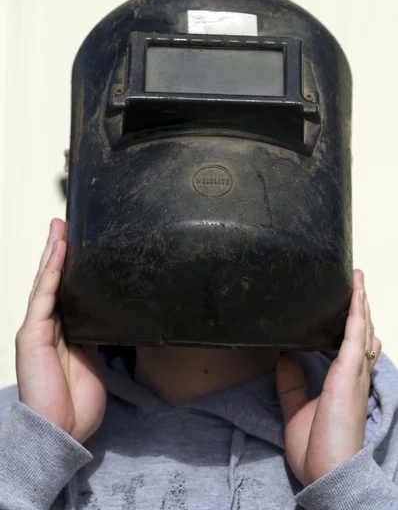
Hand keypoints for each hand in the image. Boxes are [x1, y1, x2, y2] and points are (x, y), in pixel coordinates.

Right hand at [15, 219, 106, 443]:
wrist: (63, 430)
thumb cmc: (76, 401)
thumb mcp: (93, 358)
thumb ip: (95, 333)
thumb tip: (110, 314)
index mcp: (61, 330)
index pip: (64, 290)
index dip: (69, 265)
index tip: (78, 243)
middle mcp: (47, 325)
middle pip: (52, 280)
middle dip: (58, 250)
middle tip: (64, 224)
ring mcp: (37, 327)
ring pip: (46, 281)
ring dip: (53, 253)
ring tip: (60, 227)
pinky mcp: (32, 333)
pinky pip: (44, 295)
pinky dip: (52, 271)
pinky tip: (58, 251)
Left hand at [276, 269, 381, 486]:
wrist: (327, 473)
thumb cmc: (317, 449)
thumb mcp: (296, 409)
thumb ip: (291, 383)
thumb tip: (284, 355)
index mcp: (344, 385)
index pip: (353, 350)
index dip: (355, 327)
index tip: (351, 309)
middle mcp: (355, 375)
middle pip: (362, 334)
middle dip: (360, 308)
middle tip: (357, 285)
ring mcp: (354, 372)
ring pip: (361, 328)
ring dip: (360, 302)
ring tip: (357, 280)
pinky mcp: (349, 372)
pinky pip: (355, 333)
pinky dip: (356, 310)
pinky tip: (356, 292)